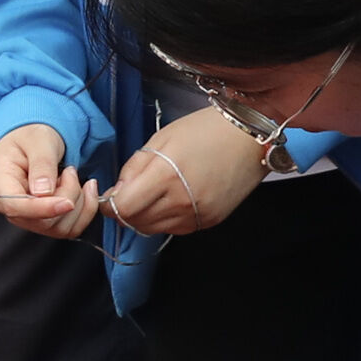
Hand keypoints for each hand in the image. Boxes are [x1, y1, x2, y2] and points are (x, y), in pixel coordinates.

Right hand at [0, 124, 102, 240]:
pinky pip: (68, 229)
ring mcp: (25, 217)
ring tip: (71, 176)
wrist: (32, 142)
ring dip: (77, 203)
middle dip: (67, 196)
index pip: (16, 206)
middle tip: (69, 171)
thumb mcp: (39, 140)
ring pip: (58, 228)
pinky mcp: (42, 222)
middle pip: (41, 220)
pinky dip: (84, 211)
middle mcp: (7, 205)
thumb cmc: (30, 138)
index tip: (68, 202)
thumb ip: (41, 165)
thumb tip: (42, 192)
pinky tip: (84, 191)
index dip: (43, 209)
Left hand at [109, 110, 267, 239]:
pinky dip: (167, 218)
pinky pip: (176, 229)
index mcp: (166, 175)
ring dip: (146, 216)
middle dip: (127, 210)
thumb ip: (134, 168)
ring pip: (154, 229)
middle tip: (132, 192)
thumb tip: (116, 193)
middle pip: (137, 222)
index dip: (111, 204)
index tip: (111, 196)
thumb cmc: (206, 131)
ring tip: (155, 193)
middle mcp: (182, 201)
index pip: (124, 207)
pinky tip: (174, 198)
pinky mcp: (210, 221)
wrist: (250, 138)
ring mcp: (198, 214)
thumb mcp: (161, 139)